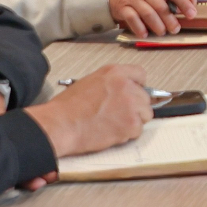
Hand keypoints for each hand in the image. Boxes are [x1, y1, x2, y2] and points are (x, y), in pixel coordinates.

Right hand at [23, 64, 151, 166]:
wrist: (61, 124)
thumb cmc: (68, 107)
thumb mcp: (90, 82)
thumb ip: (111, 83)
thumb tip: (122, 90)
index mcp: (115, 73)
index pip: (140, 74)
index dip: (137, 86)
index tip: (135, 93)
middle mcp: (126, 86)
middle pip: (145, 97)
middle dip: (135, 107)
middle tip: (118, 114)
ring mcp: (131, 105)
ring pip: (145, 114)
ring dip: (133, 121)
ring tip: (113, 124)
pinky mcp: (131, 124)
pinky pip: (138, 130)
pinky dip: (127, 134)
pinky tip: (111, 132)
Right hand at [105, 0, 194, 35]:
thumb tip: (178, 6)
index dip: (183, 3)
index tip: (192, 13)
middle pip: (161, 6)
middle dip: (171, 20)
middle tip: (176, 28)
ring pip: (149, 14)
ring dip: (158, 26)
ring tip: (163, 32)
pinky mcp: (121, 7)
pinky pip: (134, 20)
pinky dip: (140, 29)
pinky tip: (145, 34)